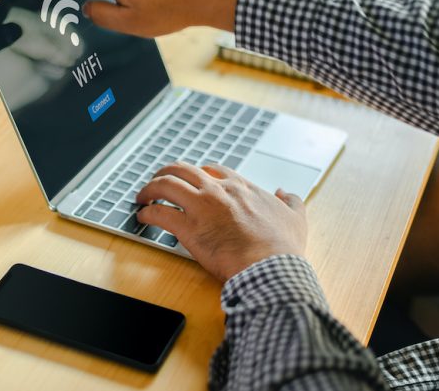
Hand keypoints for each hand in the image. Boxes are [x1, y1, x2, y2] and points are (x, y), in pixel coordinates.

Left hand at [136, 162, 306, 281]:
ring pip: (165, 185)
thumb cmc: (282, 248)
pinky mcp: (188, 229)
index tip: (189, 180)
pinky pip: (159, 214)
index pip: (212, 169)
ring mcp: (201, 208)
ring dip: (149, 189)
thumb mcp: (296, 217)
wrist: (271, 268)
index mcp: (241, 187)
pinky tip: (143, 218)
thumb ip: (291, 201)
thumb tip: (285, 193)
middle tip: (157, 181)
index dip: (197, 173)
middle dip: (165, 173)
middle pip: (182, 170)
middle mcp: (218, 191)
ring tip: (142, 197)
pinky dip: (147, 214)